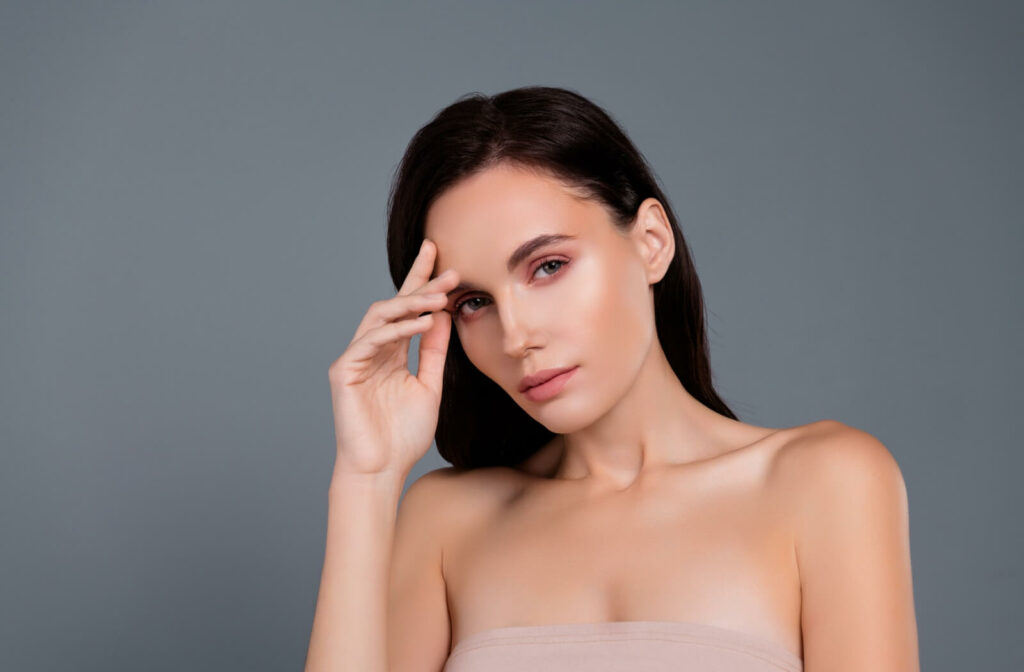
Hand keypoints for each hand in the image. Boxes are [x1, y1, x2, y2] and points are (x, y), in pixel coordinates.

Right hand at [327, 239, 459, 477]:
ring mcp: (355, 358)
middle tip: (446, 266)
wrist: (381, 470)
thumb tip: (444, 317)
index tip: (445, 262)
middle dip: (419, 283)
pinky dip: (397, 328)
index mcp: (391, 353)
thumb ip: (434, 353)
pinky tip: (422, 322)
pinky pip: (371, 339)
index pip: (408, 311)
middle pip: (394, 305)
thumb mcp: (429, 387)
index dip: (423, 284)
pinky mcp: (343, 370)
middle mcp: (371, 350)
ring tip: (440, 296)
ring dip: (411, 303)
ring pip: (380, 316)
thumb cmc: (403, 435)